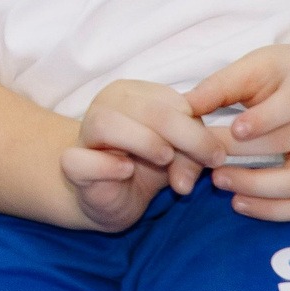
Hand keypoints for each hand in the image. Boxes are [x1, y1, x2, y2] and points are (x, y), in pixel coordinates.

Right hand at [62, 79, 228, 231]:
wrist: (111, 196)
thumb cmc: (146, 166)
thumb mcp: (179, 155)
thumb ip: (194, 150)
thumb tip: (209, 159)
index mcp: (131, 94)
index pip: (169, 99)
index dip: (197, 125)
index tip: (216, 154)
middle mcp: (105, 106)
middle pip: (146, 110)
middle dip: (186, 135)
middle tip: (210, 160)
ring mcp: (85, 135)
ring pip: (107, 124)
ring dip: (144, 142)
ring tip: (165, 160)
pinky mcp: (74, 166)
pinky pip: (80, 161)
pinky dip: (106, 165)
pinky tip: (126, 170)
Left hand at [186, 44, 289, 220]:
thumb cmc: (282, 74)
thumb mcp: (256, 65)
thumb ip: (222, 85)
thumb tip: (185, 107)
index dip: (265, 119)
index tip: (234, 129)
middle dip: (245, 153)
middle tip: (207, 156)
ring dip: (257, 188)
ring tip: (219, 181)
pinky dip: (273, 211)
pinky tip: (239, 202)